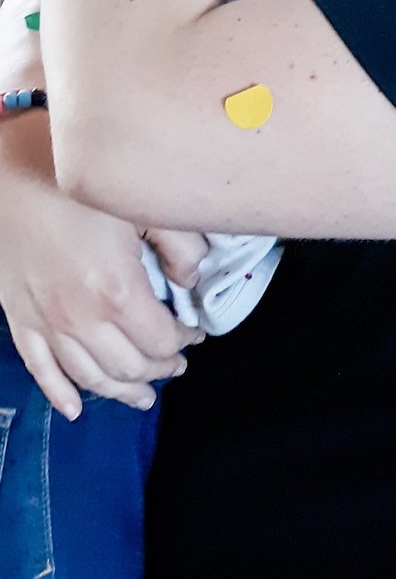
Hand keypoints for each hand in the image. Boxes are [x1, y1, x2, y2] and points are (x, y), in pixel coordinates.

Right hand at [0, 113, 203, 420]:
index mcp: (116, 291)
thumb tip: (192, 278)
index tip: (195, 332)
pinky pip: (41, 368)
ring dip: (118, 391)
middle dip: (157, 371)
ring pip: (88, 377)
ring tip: (142, 395)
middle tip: (175, 366)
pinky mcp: (20, 316)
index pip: (161, 340)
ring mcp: (46, 321)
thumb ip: (180, 246)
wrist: (7, 172)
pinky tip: (75, 407)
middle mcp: (80, 317)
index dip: (183, 340)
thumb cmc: (71, 182)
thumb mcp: (141, 205)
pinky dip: (60, 392)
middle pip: (128, 367)